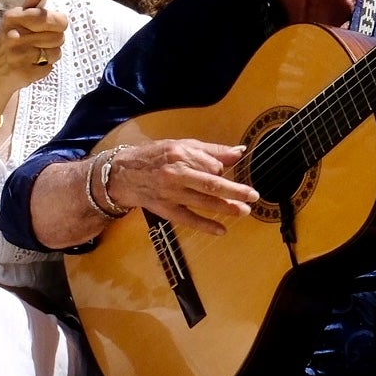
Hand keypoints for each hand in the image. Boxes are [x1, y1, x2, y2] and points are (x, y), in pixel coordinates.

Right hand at [0, 0, 69, 117]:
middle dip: (54, 40)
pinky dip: (44, 68)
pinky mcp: (25, 73)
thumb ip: (32, 1)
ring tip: (34, 54)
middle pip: (58, 36)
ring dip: (50, 55)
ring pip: (56, 53)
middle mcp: (15, 35)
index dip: (59, 22)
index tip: (54, 25)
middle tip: (42, 41)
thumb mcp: (15, 20)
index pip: (51, 17)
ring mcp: (20, 55)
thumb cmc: (6, 43)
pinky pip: (49, 68)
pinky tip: (30, 65)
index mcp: (14, 17)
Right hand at [107, 137, 256, 234]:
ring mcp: (170, 193)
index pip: (211, 165)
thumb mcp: (181, 146)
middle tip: (252, 195)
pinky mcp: (165, 209)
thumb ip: (211, 150)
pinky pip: (188, 219)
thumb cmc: (154, 157)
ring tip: (244, 210)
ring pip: (203, 202)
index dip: (222, 170)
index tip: (225, 173)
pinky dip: (205, 225)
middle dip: (235, 190)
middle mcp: (175, 174)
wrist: (123, 174)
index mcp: (180, 154)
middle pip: (210, 183)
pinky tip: (221, 230)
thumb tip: (238, 152)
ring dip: (226, 208)